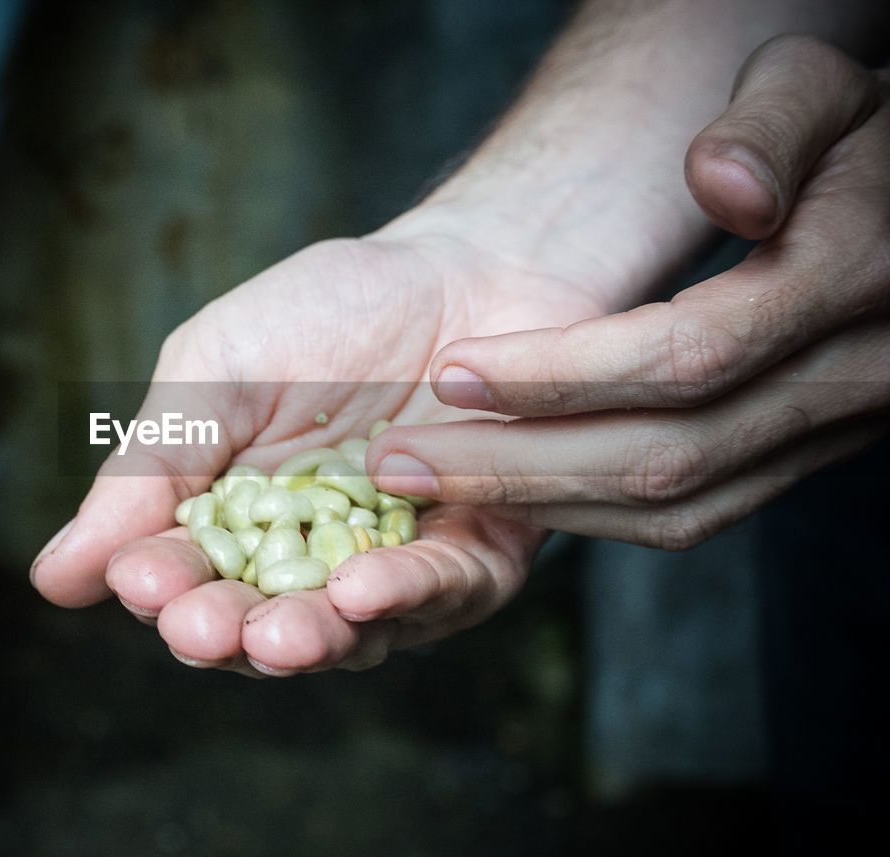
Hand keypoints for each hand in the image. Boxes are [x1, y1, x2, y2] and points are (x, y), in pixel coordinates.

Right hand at [31, 222, 606, 675]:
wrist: (467, 266)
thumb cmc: (328, 310)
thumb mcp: (216, 374)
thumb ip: (148, 469)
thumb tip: (53, 578)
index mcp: (232, 519)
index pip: (182, 577)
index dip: (159, 587)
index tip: (142, 580)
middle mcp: (307, 559)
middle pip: (256, 627)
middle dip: (227, 634)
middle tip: (204, 631)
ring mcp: (390, 566)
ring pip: (346, 633)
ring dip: (309, 640)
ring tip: (279, 637)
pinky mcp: (474, 558)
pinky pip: (444, 594)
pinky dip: (407, 597)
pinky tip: (364, 590)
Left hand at [369, 35, 889, 549]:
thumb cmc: (855, 132)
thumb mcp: (820, 89)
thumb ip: (771, 124)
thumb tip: (723, 187)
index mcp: (853, 280)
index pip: (684, 356)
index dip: (559, 375)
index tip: (450, 370)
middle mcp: (853, 378)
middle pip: (666, 456)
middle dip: (521, 464)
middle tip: (402, 462)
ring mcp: (830, 431)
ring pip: (676, 506)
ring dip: (544, 504)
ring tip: (432, 486)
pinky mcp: (798, 455)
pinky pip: (693, 511)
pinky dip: (593, 510)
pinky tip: (509, 486)